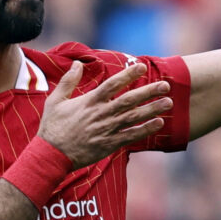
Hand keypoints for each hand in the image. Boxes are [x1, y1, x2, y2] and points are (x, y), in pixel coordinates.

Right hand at [38, 61, 172, 168]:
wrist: (51, 155)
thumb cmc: (52, 127)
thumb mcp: (55, 101)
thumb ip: (68, 81)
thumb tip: (76, 63)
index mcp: (89, 102)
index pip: (112, 84)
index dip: (128, 75)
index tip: (142, 66)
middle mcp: (101, 114)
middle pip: (129, 100)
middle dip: (148, 92)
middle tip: (165, 85)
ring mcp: (106, 130)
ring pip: (133, 117)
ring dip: (152, 109)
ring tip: (168, 102)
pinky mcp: (109, 144)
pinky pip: (131, 136)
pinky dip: (145, 129)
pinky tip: (159, 123)